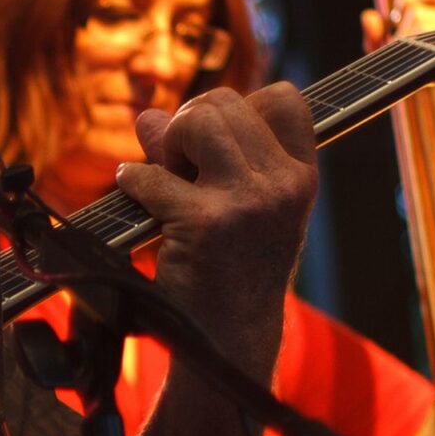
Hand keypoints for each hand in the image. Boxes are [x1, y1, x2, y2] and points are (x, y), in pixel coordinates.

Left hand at [115, 85, 319, 376]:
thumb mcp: (238, 206)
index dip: (239, 104)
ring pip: (195, 121)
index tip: (217, 138)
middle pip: (224, 102)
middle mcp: (282, 185)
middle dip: (188, 123)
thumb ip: (202, 156)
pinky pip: (152, 175)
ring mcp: (246, 202)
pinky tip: (137, 199)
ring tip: (166, 176)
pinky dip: (133, 182)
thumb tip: (151, 116)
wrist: (229, 338)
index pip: (283, 97)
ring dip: (166, 143)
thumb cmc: (231, 269)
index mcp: (301, 177)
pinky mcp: (204, 223)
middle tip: (180, 164)